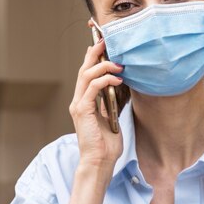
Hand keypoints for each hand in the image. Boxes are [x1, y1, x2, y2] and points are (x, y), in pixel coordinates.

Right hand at [69, 38, 123, 172]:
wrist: (100, 162)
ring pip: (86, 75)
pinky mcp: (83, 110)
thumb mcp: (113, 118)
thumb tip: (124, 87)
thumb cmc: (107, 144)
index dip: (92, 58)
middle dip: (95, 53)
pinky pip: (92, 88)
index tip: (103, 45)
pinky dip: (105, 80)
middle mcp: (79, 101)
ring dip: (103, 66)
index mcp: (85, 102)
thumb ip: (113, 102)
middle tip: (106, 41)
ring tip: (119, 64)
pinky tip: (118, 79)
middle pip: (84, 69)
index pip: (86, 74)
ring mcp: (79, 105)